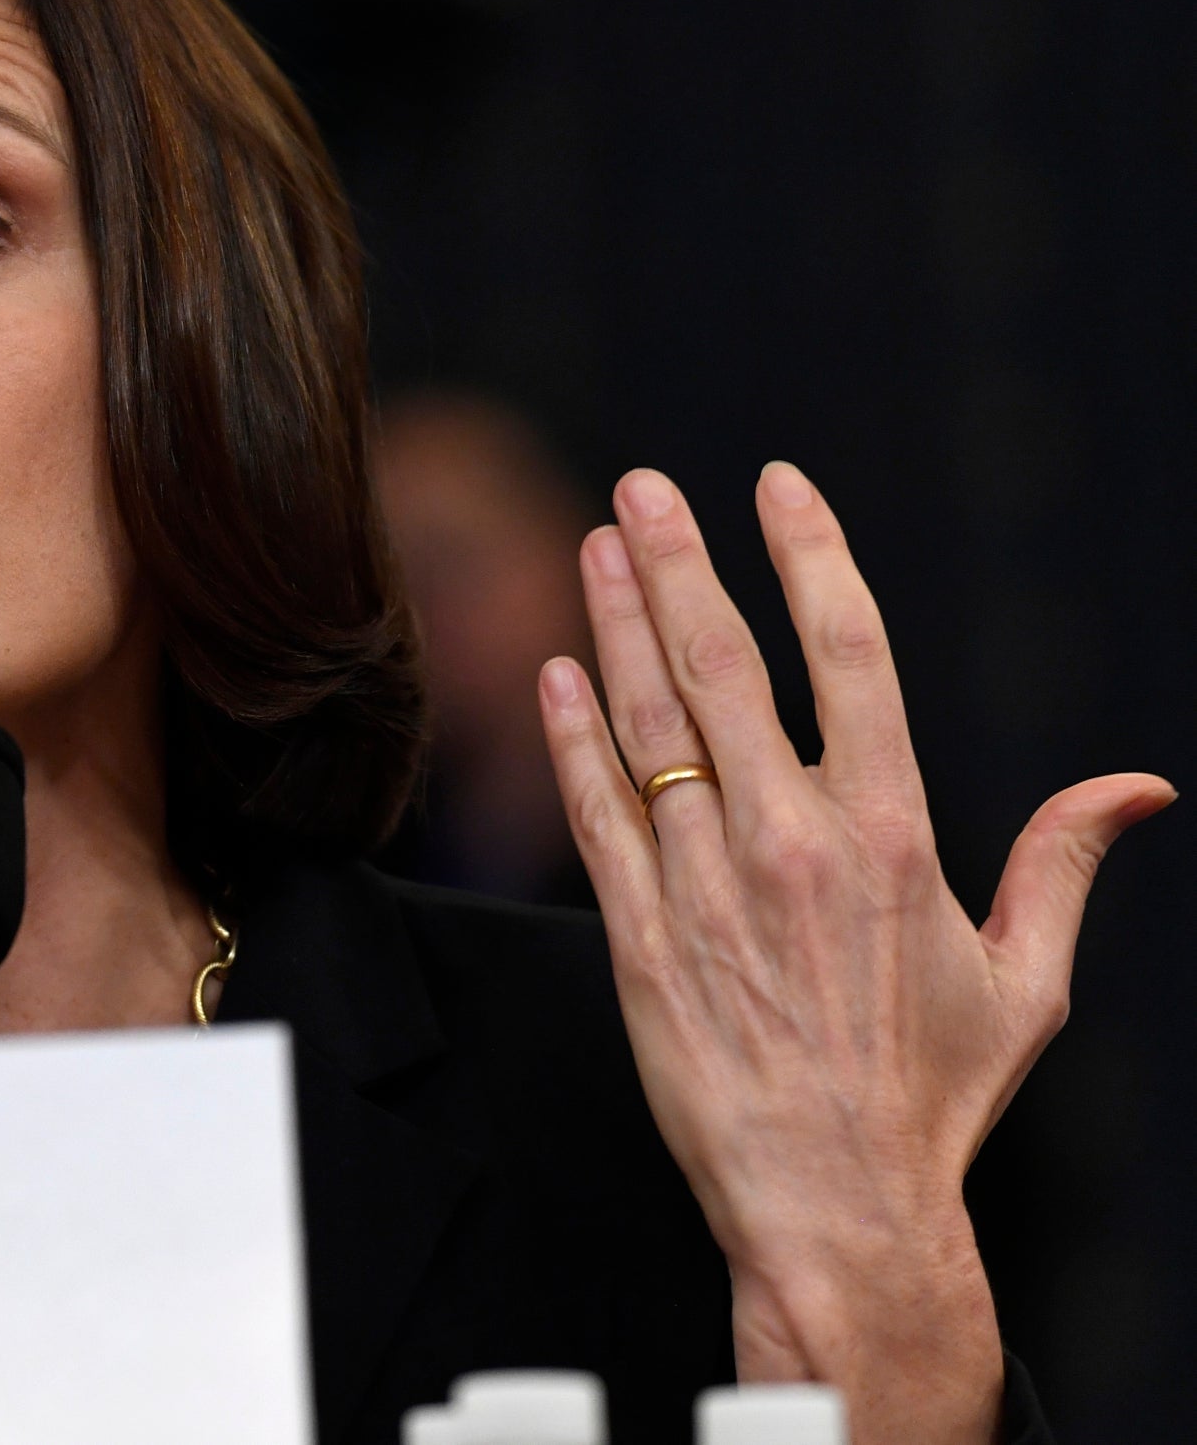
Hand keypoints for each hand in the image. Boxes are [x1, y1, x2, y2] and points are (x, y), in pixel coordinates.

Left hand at [536, 463, 1172, 1444]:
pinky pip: (596, 817)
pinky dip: (572, 740)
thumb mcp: (1026, 981)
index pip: (850, 654)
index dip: (810, 557)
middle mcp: (791, 844)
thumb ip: (1063, 865)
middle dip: (677, 564)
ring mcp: (706, 888)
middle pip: (723, 667)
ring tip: (595, 548)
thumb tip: (1139, 789)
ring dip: (617, 627)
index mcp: (891, 835)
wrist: (839, 1207)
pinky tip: (555, 675)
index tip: (776, 487)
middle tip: (641, 489)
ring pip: (649, 727)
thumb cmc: (936, 1098)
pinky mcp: (640, 940)